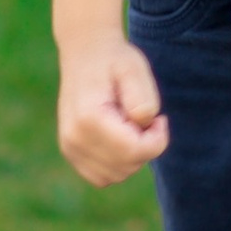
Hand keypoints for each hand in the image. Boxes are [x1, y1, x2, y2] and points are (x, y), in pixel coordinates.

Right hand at [50, 0, 169, 183]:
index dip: (158, 139)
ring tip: (129, 125)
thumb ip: (143, 99)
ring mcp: (69, 147)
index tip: (160, 119)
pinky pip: (102, 176)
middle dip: (145, 147)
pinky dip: (117, 164)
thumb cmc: (114, 60)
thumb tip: (144, 127)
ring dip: (132, 156)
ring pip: (115, 176)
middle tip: (144, 118)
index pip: (134, 151)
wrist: (85, 53)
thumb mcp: (135, 69)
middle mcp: (74, 138)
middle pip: (127, 166)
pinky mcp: (70, 152)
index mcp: (89, 118)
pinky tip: (121, 137)